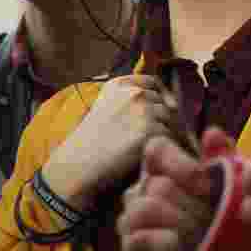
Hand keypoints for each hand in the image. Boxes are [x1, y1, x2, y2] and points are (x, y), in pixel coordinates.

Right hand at [41, 74, 181, 211]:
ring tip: (141, 147)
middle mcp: (133, 93)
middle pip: (164, 102)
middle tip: (139, 138)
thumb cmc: (92, 143)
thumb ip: (131, 100)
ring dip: (162, 133)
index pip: (152, 83)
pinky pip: (169, 137)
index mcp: (120, 84)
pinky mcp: (150, 131)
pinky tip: (144, 155)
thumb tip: (172, 102)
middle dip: (158, 119)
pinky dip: (161, 147)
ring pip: (169, 120)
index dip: (153, 100)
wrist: (78, 167)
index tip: (145, 116)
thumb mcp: (106, 109)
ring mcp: (143, 111)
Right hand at [118, 127, 235, 250]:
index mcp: (163, 167)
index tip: (206, 184)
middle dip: (192, 205)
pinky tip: (178, 247)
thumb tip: (212, 133)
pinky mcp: (130, 247)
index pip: (156, 149)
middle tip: (213, 219)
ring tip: (201, 235)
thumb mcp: (229, 185)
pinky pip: (136, 238)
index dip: (180, 164)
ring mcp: (132, 217)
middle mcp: (142, 188)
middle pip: (158, 185)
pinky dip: (161, 242)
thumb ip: (222, 157)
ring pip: (146, 208)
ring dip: (179, 223)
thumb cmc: (220, 216)